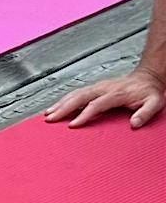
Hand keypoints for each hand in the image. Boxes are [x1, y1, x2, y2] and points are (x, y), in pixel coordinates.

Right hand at [44, 67, 165, 128]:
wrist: (148, 77)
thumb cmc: (149, 92)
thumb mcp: (155, 102)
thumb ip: (145, 113)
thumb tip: (134, 124)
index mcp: (116, 93)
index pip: (95, 105)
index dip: (83, 115)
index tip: (73, 125)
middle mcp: (103, 88)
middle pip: (79, 97)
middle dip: (63, 108)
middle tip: (50, 118)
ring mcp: (97, 86)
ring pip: (74, 94)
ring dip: (60, 103)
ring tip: (48, 113)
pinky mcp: (94, 87)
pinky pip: (76, 93)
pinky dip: (64, 99)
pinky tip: (56, 106)